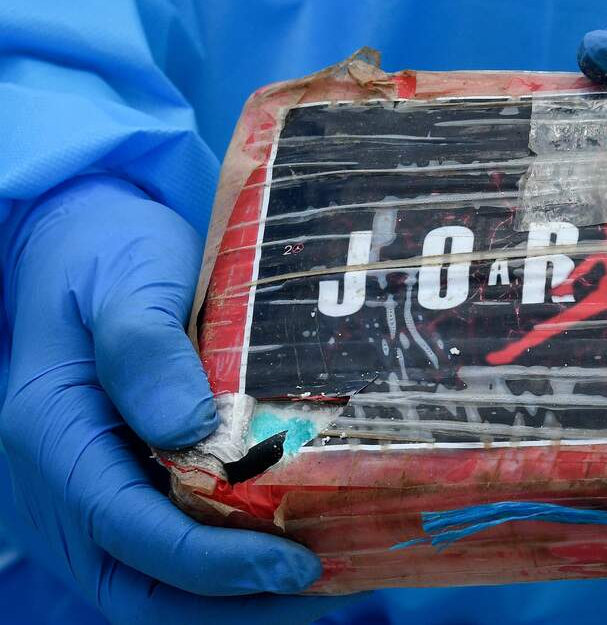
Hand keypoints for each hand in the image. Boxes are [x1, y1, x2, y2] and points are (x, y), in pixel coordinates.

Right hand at [0, 176, 353, 623]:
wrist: (82, 247)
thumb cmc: (108, 257)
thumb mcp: (126, 281)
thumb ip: (146, 350)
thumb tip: (186, 430)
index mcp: (52, 435)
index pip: (129, 532)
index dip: (214, 563)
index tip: (294, 565)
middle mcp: (58, 488)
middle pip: (138, 588)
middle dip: (232, 605)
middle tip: (323, 586)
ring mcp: (84, 502)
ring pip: (151, 589)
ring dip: (233, 601)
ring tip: (322, 581)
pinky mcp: (116, 499)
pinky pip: (162, 562)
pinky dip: (224, 575)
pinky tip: (288, 556)